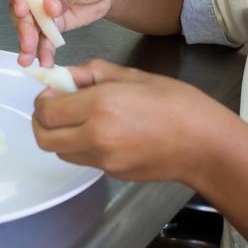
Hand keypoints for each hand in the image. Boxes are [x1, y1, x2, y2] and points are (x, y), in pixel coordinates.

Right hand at [0, 0, 123, 66]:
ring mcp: (40, 8)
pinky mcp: (51, 24)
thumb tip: (48, 7)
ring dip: (28, 43)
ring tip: (29, 57)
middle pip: (16, 8)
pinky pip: (43, 39)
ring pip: (27, 27)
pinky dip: (43, 51)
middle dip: (22, 26)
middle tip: (29, 40)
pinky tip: (45, 60)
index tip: (22, 8)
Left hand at [32, 59, 242, 184]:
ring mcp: (103, 160)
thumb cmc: (177, 103)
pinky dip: (80, 146)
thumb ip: (94, 73)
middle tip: (55, 106)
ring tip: (79, 119)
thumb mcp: (134, 75)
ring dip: (59, 135)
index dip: (43, 99)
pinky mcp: (112, 173)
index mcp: (100, 106)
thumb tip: (68, 76)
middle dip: (42, 121)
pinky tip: (101, 132)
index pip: (47, 110)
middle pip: (44, 138)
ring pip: (60, 152)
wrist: (206, 145)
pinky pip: (83, 159)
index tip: (53, 90)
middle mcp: (95, 137)